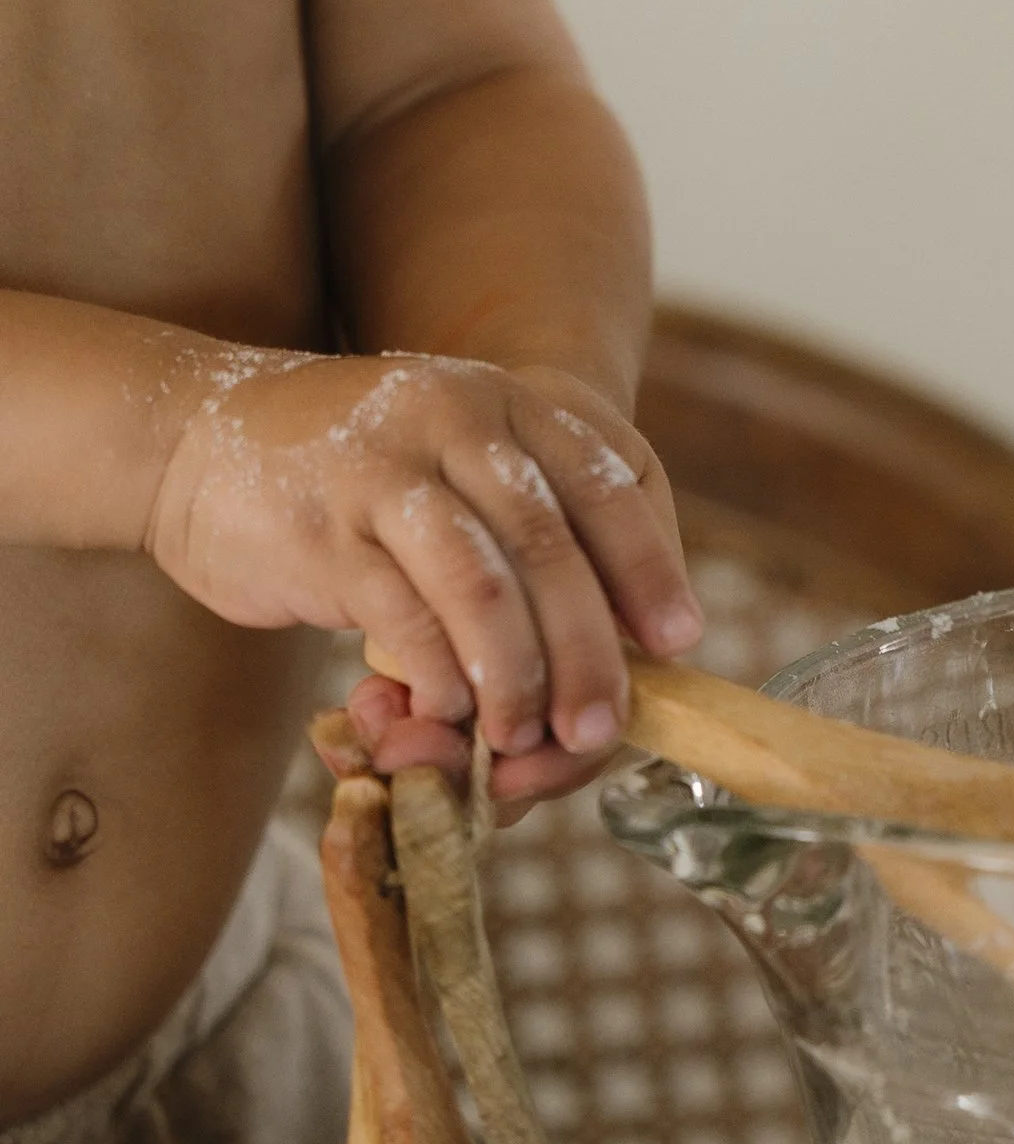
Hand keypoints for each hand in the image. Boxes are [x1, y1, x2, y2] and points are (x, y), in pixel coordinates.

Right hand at [151, 351, 698, 779]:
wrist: (204, 435)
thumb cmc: (361, 481)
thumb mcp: (456, 469)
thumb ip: (524, 543)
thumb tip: (604, 667)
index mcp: (510, 405)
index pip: (607, 486)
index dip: (650, 569)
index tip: (679, 641)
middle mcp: (457, 423)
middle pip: (552, 549)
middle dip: (589, 653)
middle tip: (600, 728)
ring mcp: (386, 473)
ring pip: (483, 587)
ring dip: (514, 678)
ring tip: (523, 738)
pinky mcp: (325, 532)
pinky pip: (404, 618)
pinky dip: (437, 678)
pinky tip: (444, 714)